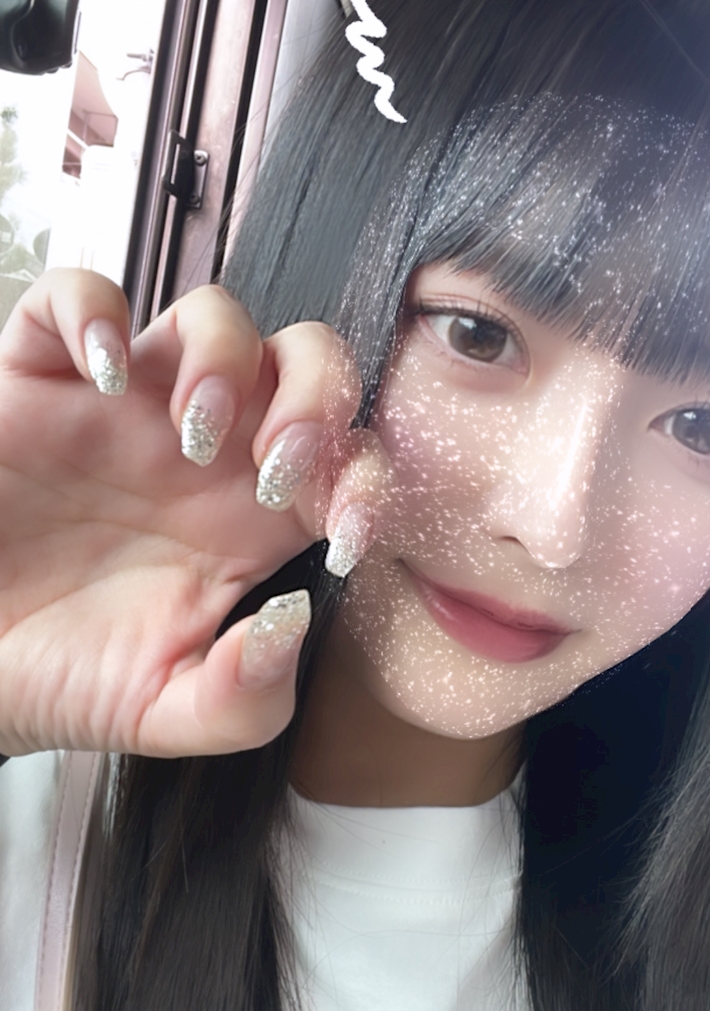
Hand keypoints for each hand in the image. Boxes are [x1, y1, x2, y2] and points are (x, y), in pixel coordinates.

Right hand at [0, 269, 370, 757]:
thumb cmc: (63, 678)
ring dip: (223, 356)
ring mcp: (127, 408)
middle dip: (316, 396)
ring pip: (213, 314)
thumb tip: (294, 624)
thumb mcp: (162, 713)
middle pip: (305, 361)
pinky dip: (95, 312)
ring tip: (191, 433)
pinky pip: (77, 296)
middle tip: (277, 467)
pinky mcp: (40, 380)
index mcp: (253, 520)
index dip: (369, 484)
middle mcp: (206, 452)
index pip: (350, 461)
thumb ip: (243, 699)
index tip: (340, 540)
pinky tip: (102, 375)